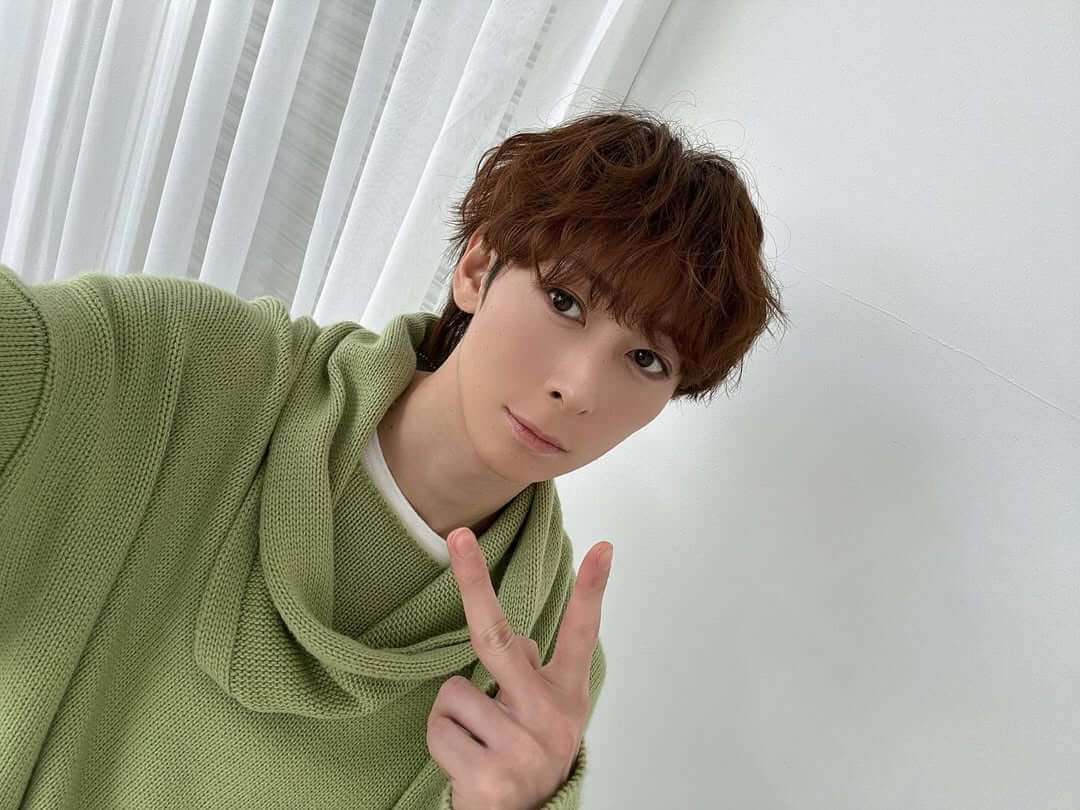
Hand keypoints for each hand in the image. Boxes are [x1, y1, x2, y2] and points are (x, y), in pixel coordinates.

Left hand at [426, 527, 612, 809]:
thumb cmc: (526, 759)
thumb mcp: (545, 718)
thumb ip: (534, 676)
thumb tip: (520, 644)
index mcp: (566, 695)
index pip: (582, 633)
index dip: (592, 589)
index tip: (604, 547)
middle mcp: (551, 716)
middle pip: (499, 638)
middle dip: (473, 582)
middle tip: (458, 538)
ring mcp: (522, 746)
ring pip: (454, 693)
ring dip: (455, 717)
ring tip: (479, 742)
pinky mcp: (491, 775)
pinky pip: (440, 729)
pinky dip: (444, 744)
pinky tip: (469, 764)